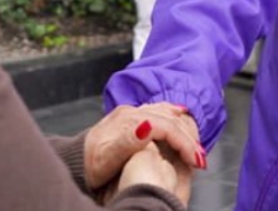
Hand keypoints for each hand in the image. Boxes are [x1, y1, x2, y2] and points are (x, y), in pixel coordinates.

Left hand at [83, 103, 204, 193]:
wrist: (76, 161)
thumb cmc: (91, 165)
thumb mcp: (106, 159)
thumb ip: (127, 142)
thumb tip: (147, 126)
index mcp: (128, 121)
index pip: (165, 126)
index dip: (184, 143)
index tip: (196, 161)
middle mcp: (130, 112)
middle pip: (168, 119)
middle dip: (188, 139)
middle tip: (201, 159)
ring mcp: (131, 113)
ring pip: (165, 112)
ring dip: (184, 128)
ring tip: (196, 145)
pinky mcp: (130, 117)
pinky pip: (158, 111)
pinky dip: (173, 115)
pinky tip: (181, 115)